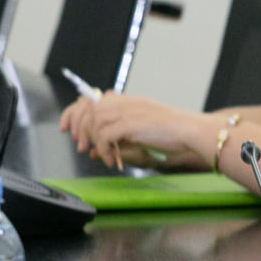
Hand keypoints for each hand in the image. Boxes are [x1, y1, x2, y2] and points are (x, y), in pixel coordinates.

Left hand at [67, 93, 208, 169]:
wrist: (191, 131)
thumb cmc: (172, 134)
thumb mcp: (140, 132)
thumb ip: (117, 138)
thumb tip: (93, 151)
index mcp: (127, 100)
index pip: (90, 100)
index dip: (73, 114)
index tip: (68, 130)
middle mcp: (125, 102)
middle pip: (87, 109)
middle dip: (79, 128)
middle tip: (81, 147)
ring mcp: (129, 111)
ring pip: (94, 121)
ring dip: (93, 141)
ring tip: (102, 156)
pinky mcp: (131, 123)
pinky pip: (106, 135)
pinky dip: (105, 149)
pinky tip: (113, 160)